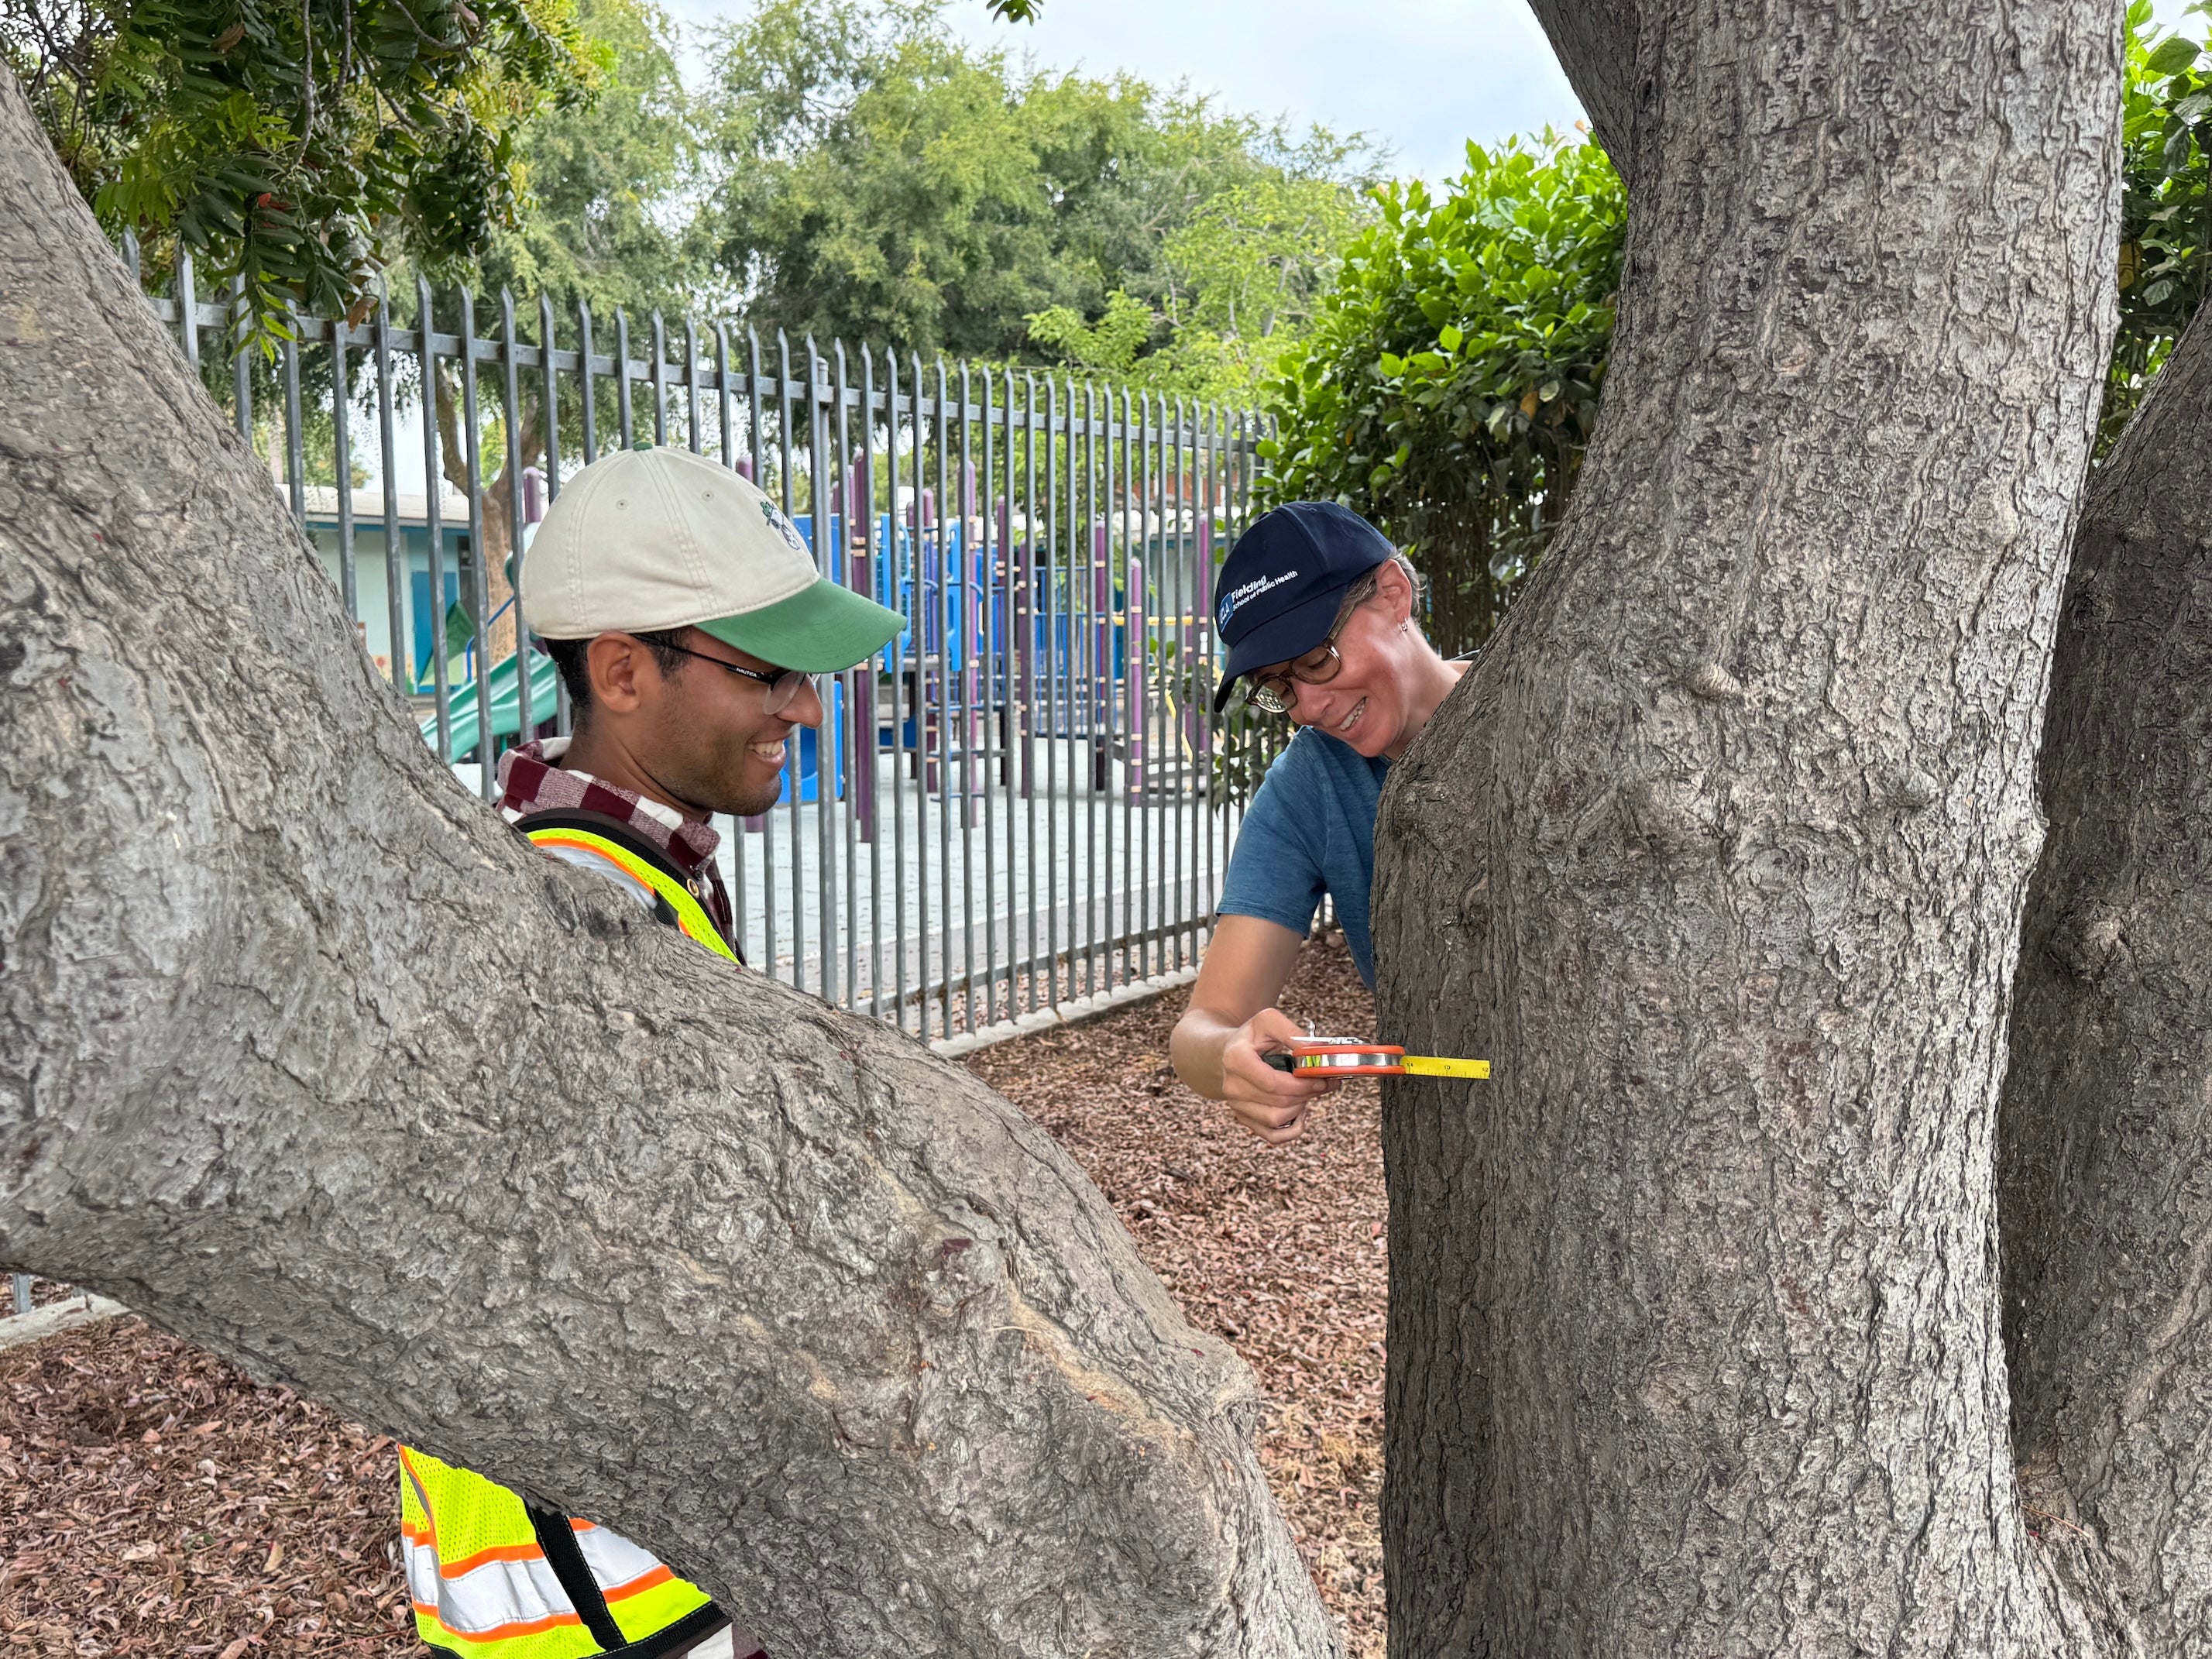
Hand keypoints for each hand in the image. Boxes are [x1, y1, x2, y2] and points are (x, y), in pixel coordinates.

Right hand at [1221, 1006, 1339, 1145]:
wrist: (1227, 1053)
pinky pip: (1273, 1136)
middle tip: (1322, 1083)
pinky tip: (1299, 1111)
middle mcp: (1232, 1087)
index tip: (1321, 1078)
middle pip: (1278, 1102)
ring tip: (1306, 1091)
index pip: (1273, 1083)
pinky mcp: (1244, 1119)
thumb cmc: (1251, 1038)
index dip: (1302, 1084)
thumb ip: (1292, 1032)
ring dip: (1299, 1107)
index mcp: (1236, 1060)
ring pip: (1276, 1120)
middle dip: (1306, 1094)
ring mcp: (1236, 1106)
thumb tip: (1316, 1051)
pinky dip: (1292, 1129)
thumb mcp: (1268, 1021)